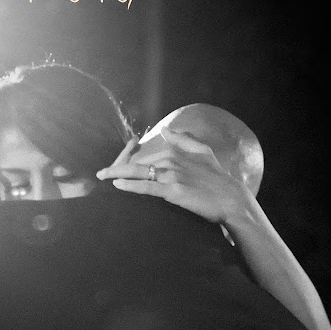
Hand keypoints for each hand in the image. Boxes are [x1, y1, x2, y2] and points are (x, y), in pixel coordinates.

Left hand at [97, 128, 254, 224]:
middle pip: (137, 163)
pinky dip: (131, 185)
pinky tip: (117, 185)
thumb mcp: (203, 151)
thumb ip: (184, 139)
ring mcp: (172, 175)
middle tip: (100, 173)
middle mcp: (171, 160)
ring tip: (102, 176)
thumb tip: (165, 130)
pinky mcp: (173, 190)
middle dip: (117, 167)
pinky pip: (147, 186)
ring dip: (117, 174)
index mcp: (176, 152)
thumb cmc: (217, 177)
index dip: (126, 161)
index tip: (113, 166)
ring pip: (138, 172)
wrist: (230, 198)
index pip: (144, 155)